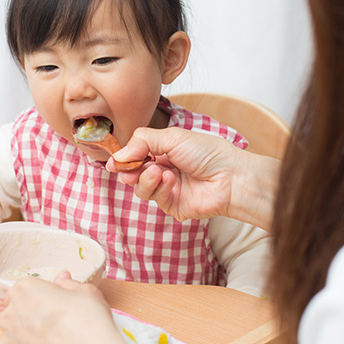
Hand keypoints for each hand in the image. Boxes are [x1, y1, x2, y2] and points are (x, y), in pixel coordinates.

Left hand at [0, 271, 133, 343]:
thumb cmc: (88, 322)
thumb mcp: (85, 291)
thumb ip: (68, 284)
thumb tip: (63, 280)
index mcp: (25, 290)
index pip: (21, 291)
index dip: (36, 298)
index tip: (49, 305)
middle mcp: (11, 313)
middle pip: (14, 314)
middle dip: (28, 318)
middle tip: (52, 325)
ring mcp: (8, 341)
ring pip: (13, 338)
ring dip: (26, 340)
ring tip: (50, 343)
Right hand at [107, 127, 277, 229]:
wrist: (230, 177)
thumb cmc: (208, 153)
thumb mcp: (172, 137)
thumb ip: (143, 142)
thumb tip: (119, 154)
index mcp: (165, 151)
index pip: (137, 154)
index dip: (124, 158)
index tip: (113, 161)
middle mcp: (165, 169)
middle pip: (134, 172)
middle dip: (129, 170)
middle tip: (128, 169)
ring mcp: (168, 189)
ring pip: (140, 188)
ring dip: (144, 179)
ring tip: (157, 171)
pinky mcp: (173, 205)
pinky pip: (155, 198)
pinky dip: (158, 188)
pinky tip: (169, 180)